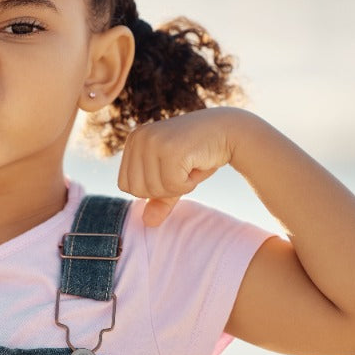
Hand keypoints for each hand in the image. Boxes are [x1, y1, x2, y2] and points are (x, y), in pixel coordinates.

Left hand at [117, 107, 240, 226]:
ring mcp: (153, 141)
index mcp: (133, 140)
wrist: (229, 132)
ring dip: (178, 187)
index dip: (151, 189)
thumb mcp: (174, 178)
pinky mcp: (170, 149)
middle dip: (163, 190)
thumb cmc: (199, 154)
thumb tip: (147, 223)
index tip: (171, 172)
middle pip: (136, 190)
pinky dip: (188, 185)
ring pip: (154, 190)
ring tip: (189, 165)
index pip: (125, 185)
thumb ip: (159, 199)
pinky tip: (196, 165)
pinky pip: (172, 186)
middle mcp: (138, 137)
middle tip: (182, 170)